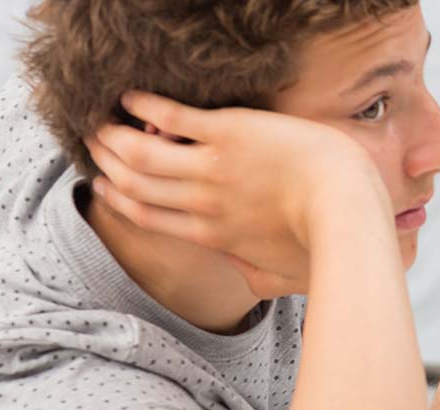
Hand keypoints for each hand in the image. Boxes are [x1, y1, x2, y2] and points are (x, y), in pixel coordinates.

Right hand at [84, 91, 390, 296]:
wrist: (346, 208)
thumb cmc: (327, 245)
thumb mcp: (284, 273)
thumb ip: (257, 276)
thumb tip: (248, 281)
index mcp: (212, 235)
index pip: (148, 215)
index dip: (118, 198)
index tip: (104, 184)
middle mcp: (202, 202)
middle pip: (135, 182)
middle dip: (107, 161)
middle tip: (93, 142)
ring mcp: (212, 167)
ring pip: (140, 152)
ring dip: (114, 134)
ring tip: (102, 119)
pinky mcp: (229, 133)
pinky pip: (172, 116)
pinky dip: (144, 107)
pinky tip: (131, 97)